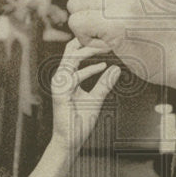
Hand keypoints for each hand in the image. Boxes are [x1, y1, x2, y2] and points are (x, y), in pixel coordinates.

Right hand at [49, 38, 120, 154]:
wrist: (70, 140)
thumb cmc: (80, 121)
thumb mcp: (96, 98)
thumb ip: (104, 84)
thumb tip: (116, 69)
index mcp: (67, 77)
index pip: (74, 53)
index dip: (87, 43)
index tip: (106, 38)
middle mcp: (61, 78)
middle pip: (70, 50)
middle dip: (87, 42)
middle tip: (106, 36)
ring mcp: (59, 85)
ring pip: (70, 60)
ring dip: (88, 52)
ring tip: (105, 47)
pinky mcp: (60, 94)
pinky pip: (74, 77)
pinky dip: (88, 71)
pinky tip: (102, 67)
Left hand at [66, 0, 175, 90]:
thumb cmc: (163, 26)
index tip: (122, 11)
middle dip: (91, 9)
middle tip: (116, 25)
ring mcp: (124, 0)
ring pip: (76, 3)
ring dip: (88, 24)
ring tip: (112, 33)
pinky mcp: (114, 24)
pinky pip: (77, 22)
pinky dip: (84, 37)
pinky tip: (104, 43)